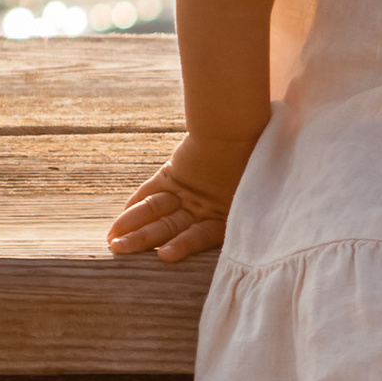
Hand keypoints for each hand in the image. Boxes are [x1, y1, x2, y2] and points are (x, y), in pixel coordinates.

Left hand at [107, 132, 254, 262]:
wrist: (238, 125)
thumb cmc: (251, 160)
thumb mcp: (252, 188)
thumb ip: (244, 209)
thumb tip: (267, 231)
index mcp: (225, 216)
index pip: (199, 236)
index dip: (182, 246)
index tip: (164, 255)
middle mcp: (204, 208)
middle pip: (171, 227)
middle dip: (145, 238)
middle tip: (120, 249)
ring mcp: (187, 193)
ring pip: (158, 211)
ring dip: (135, 225)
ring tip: (113, 239)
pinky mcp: (173, 176)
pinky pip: (150, 192)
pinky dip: (136, 202)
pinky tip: (120, 217)